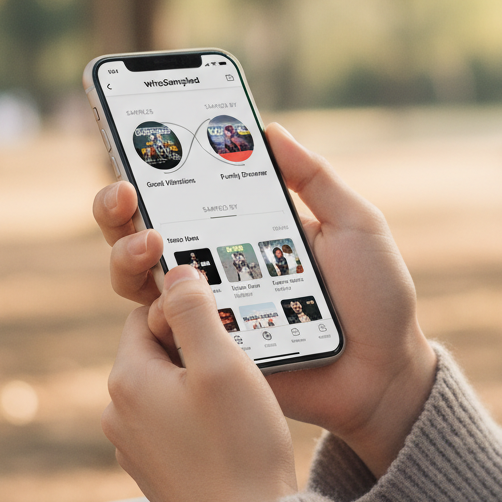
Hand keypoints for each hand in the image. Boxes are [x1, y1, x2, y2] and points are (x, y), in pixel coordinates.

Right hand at [94, 125, 436, 477]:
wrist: (386, 373)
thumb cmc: (376, 295)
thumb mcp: (354, 223)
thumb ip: (315, 177)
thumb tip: (267, 128)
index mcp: (244, 228)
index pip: (185, 192)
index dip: (152, 167)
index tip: (141, 144)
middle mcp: (215, 265)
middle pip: (142, 231)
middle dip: (115, 206)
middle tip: (126, 191)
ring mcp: (207, 310)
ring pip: (137, 279)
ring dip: (127, 253)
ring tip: (152, 241)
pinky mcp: (208, 353)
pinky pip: (164, 333)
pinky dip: (156, 311)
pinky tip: (171, 294)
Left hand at [103, 267, 297, 501]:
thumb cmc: (239, 445)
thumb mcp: (221, 362)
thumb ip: (193, 309)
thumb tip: (176, 272)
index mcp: (126, 380)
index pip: (145, 313)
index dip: (186, 313)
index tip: (221, 336)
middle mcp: (117, 413)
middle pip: (154, 347)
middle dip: (193, 346)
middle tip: (232, 367)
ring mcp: (133, 445)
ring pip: (165, 383)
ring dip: (197, 380)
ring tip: (234, 402)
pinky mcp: (154, 469)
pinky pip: (171, 418)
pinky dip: (197, 414)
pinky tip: (227, 432)